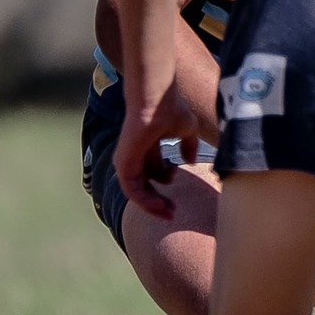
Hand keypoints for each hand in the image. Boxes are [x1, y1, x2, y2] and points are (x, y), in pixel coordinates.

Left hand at [114, 85, 204, 218]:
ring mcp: (128, 161)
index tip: (179, 199)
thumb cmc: (170, 110)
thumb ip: (189, 147)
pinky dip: (145, 201)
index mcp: (148, 148)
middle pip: (145, 186)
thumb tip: (190, 162)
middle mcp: (135, 156)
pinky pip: (132, 190)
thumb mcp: (187, 131)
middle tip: (173, 212)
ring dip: (152, 205)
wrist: (157, 102)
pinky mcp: (124, 165)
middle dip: (159, 201)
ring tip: (169, 212)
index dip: (167, 185)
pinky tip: (160, 206)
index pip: (153, 173)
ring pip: (137, 192)